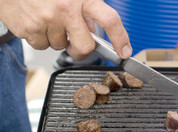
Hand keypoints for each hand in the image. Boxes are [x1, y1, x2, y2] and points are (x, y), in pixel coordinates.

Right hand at [0, 0, 131, 59]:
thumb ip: (85, 10)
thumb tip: (93, 33)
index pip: (110, 20)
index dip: (120, 39)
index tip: (125, 51)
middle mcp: (65, 9)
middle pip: (85, 47)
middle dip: (81, 50)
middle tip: (75, 42)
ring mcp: (46, 20)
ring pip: (60, 47)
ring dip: (57, 39)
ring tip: (47, 20)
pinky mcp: (29, 28)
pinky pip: (41, 45)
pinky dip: (39, 38)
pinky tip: (36, 22)